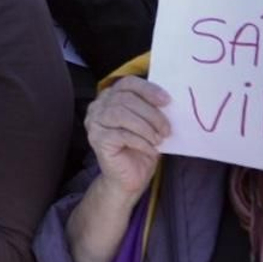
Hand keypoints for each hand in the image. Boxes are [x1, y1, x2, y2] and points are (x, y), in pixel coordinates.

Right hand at [84, 76, 169, 204]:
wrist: (129, 178)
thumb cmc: (140, 149)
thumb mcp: (149, 124)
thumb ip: (151, 108)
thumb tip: (168, 99)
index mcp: (111, 96)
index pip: (128, 83)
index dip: (148, 89)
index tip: (167, 101)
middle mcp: (98, 106)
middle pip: (126, 99)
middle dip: (151, 114)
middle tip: (166, 129)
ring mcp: (94, 122)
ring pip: (121, 114)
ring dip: (146, 128)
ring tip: (158, 140)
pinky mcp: (96, 139)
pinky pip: (121, 134)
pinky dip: (141, 142)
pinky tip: (150, 149)